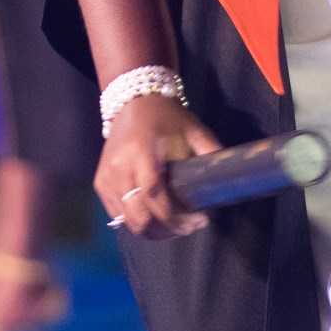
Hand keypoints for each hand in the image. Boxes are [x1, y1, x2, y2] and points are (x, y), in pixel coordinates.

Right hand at [96, 93, 220, 239]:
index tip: (198, 221)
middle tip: (189, 227)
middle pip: (139, 216)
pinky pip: (116, 215)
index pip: (154, 195)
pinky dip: (136, 221)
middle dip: (166, 229)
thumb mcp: (193, 129)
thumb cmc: (166, 116)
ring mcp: (106, 177)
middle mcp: (119, 167)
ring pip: (127, 221)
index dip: (175, 216)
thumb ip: (211, 151)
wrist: (133, 100)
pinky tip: (155, 216)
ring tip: (174, 224)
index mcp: (141, 153)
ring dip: (153, 230)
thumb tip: (230, 177)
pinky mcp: (100, 182)